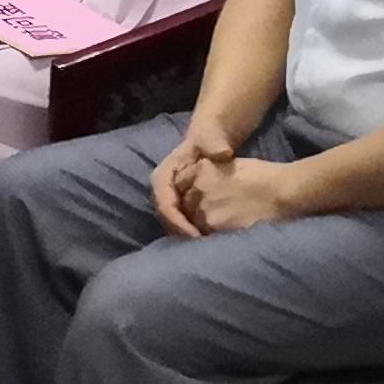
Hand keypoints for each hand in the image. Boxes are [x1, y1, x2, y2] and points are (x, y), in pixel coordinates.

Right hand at [150, 120, 239, 238]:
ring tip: (204, 247)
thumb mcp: (211, 136)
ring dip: (185, 236)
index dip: (178, 221)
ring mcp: (170, 197)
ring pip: (172, 222)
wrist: (210, 136)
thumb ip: (214, 143)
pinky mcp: (180, 202)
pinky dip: (191, 231)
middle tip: (200, 247)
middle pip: (166, 218)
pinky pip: (181, 221)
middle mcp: (161, 189)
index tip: (194, 235)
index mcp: (162, 176)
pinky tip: (207, 240)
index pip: (165, 204)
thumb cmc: (209, 137)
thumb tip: (221, 153)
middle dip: (181, 234)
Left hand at [186, 157, 314, 234]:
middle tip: (210, 214)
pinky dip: (207, 234)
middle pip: (184, 202)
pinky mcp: (211, 224)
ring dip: (199, 223)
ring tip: (218, 224)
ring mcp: (202, 206)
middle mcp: (197, 185)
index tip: (198, 198)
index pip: (180, 182)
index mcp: (202, 168)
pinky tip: (221, 233)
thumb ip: (211, 175)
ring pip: (190, 219)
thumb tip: (203, 186)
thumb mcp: (230, 165)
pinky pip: (200, 232)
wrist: (282, 191)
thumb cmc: (265, 177)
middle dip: (192, 208)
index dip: (189, 191)